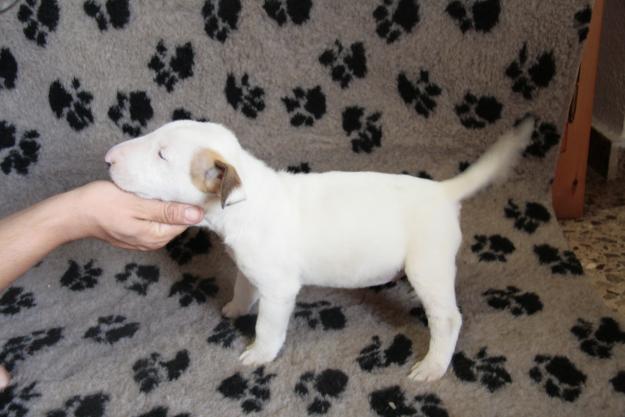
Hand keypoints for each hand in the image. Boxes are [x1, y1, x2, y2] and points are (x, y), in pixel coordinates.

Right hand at [68, 181, 203, 250]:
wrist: (74, 213)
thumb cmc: (103, 204)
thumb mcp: (138, 204)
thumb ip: (168, 211)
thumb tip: (197, 215)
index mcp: (156, 236)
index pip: (188, 221)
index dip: (191, 203)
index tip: (192, 186)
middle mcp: (153, 242)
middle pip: (178, 222)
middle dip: (180, 204)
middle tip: (178, 182)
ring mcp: (144, 240)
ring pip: (166, 220)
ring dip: (168, 205)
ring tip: (165, 187)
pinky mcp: (136, 234)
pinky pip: (154, 221)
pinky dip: (156, 209)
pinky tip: (151, 197)